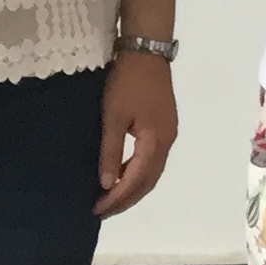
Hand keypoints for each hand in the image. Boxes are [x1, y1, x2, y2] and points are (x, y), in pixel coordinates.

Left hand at [95, 52, 179, 218]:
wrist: (147, 52)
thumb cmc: (127, 84)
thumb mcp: (113, 117)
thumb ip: (111, 151)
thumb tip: (106, 184)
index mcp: (155, 141)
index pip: (136, 180)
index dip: (117, 198)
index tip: (96, 210)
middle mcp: (167, 141)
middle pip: (149, 181)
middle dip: (127, 199)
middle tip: (102, 212)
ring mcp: (168, 133)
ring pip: (152, 172)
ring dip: (133, 188)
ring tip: (111, 199)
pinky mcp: (164, 126)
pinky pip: (152, 160)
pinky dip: (137, 173)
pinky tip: (122, 174)